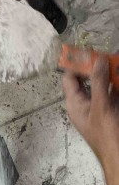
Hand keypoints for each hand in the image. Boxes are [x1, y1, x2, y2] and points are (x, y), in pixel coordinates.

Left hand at [63, 58, 118, 184]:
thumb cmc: (107, 135)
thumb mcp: (101, 106)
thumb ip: (99, 83)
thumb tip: (96, 61)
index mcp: (75, 104)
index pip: (70, 78)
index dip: (77, 64)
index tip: (88, 50)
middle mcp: (86, 104)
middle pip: (89, 79)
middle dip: (99, 66)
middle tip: (109, 54)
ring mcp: (101, 107)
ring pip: (105, 85)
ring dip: (111, 74)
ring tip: (117, 60)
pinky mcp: (113, 110)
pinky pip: (115, 93)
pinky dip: (118, 85)